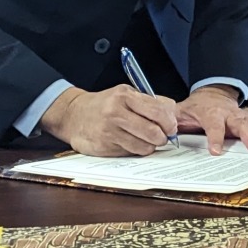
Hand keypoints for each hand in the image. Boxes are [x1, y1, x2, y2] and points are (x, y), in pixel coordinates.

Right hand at [39, 85, 178, 156]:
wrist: (74, 115)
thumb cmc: (106, 104)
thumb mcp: (127, 94)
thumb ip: (150, 102)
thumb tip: (172, 115)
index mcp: (125, 96)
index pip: (157, 111)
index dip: (170, 122)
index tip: (172, 127)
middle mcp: (115, 113)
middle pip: (152, 131)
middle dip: (163, 137)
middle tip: (163, 137)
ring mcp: (108, 132)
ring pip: (142, 146)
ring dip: (150, 146)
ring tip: (148, 140)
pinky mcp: (103, 147)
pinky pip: (129, 153)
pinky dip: (136, 150)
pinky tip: (132, 143)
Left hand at [176, 85, 247, 154]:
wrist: (212, 93)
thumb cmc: (196, 107)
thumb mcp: (180, 112)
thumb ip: (173, 120)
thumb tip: (166, 129)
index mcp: (212, 113)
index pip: (214, 126)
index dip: (215, 138)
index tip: (216, 151)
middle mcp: (231, 114)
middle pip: (241, 125)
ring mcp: (243, 115)